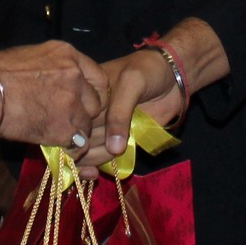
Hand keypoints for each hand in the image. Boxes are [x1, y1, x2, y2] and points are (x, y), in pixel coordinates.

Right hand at [0, 41, 106, 148]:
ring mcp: (72, 102)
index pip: (99, 77)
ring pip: (86, 124)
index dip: (91, 93)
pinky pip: (78, 143)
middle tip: (66, 120)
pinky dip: (70, 148)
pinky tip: (56, 145)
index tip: (83, 102)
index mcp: (68, 55)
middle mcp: (75, 76)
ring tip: (55, 134)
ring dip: (75, 131)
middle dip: (84, 114)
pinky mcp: (64, 127)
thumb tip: (57, 85)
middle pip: (95, 102)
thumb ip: (53, 69)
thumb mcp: (31, 58)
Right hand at [85, 17, 228, 168]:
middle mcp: (90, 111)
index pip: (72, 116)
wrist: (174, 78)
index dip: (71, 129)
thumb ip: (120, 113)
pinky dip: (98, 165)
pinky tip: (94, 172)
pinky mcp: (119, 139)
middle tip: (104, 144)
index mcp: (85, 92)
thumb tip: (112, 148)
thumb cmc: (149, 71)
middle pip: (77, 135)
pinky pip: (103, 156)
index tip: (78, 142)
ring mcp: (104, 126)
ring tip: (112, 151)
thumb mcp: (131, 83)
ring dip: (94, 157)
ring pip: (89, 149)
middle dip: (83, 146)